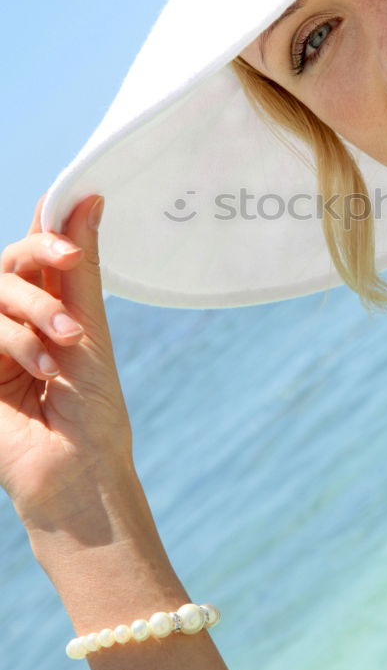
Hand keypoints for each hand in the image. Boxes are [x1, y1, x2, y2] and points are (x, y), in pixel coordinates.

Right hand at [0, 193, 131, 524]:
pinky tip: (42, 369)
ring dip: (32, 311)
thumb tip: (90, 197)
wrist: (77, 472)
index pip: (39, 251)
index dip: (46, 227)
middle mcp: (20, 319)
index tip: (65, 211)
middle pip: (10, 263)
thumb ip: (80, 267)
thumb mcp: (91, 330)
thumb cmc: (94, 407)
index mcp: (54, 305)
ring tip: (65, 344)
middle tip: (70, 273)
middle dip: (39, 263)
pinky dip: (13, 342)